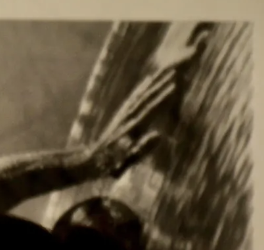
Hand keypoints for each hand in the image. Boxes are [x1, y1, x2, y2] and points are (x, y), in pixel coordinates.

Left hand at [89, 42, 198, 176]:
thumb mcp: (127, 160)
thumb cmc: (111, 165)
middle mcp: (127, 118)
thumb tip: (159, 135)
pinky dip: (142, 87)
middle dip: (160, 84)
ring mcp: (122, 114)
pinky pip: (133, 97)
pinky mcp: (120, 114)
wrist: (90, 161)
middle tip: (174, 70)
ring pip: (140, 94)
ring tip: (165, 69)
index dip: (161, 98)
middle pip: (146, 97)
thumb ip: (142, 148)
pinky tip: (148, 79)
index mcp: (131, 128)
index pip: (149, 110)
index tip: (174, 86)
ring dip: (152, 81)